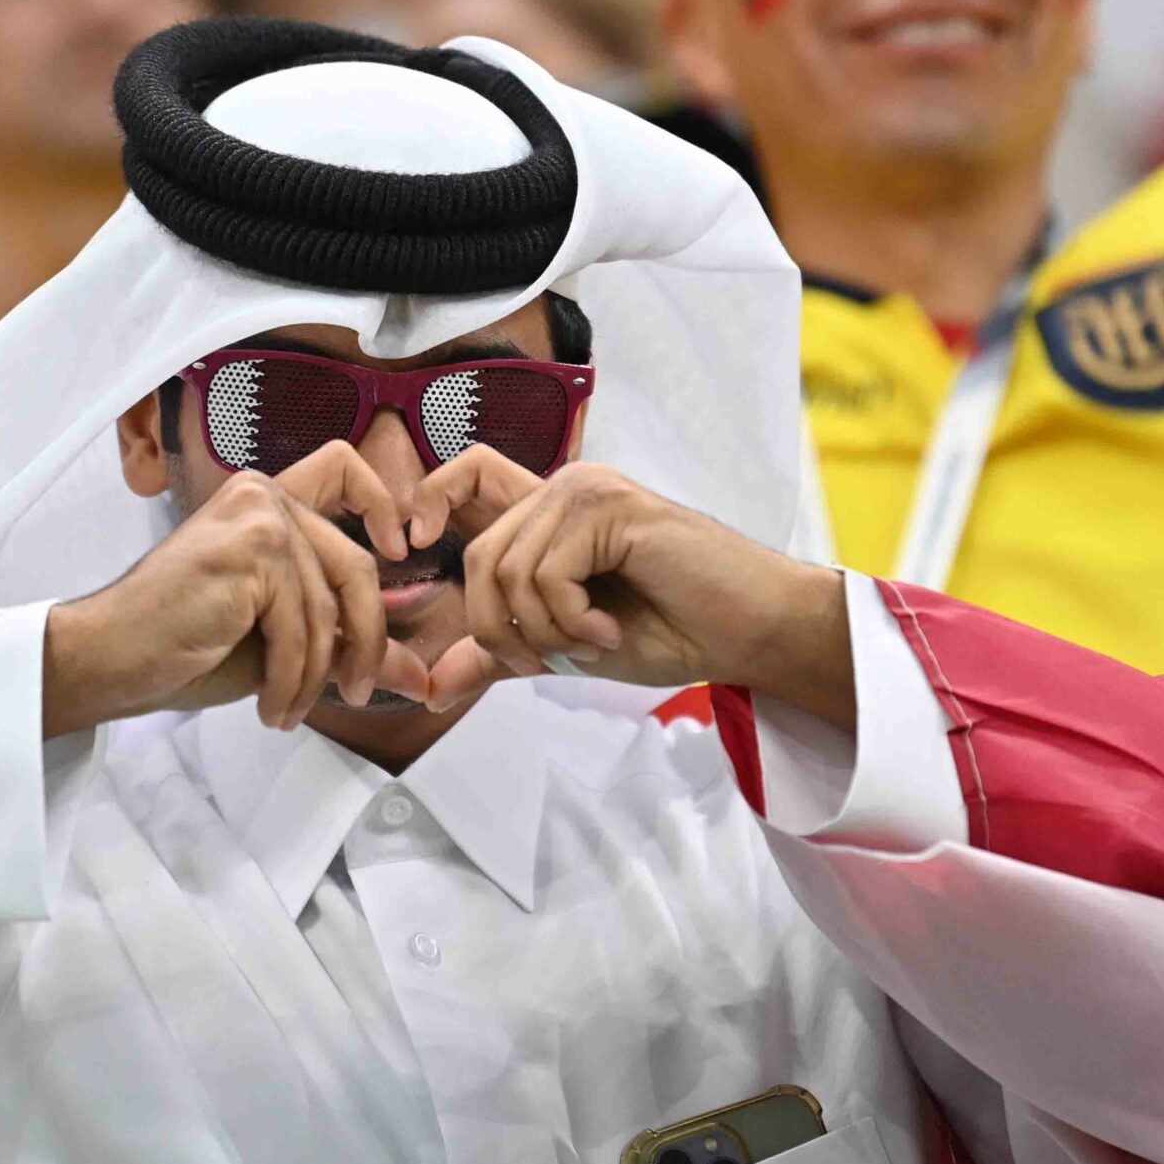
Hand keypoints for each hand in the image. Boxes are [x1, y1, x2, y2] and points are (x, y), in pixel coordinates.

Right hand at [44, 443, 430, 733]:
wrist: (111, 658)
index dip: (383, 502)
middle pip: (356, 565)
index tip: (402, 552)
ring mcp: (256, 518)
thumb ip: (350, 645)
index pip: (342, 467)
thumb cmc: (181, 645)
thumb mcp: (283, 644)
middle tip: (354, 692)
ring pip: (328, 608)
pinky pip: (300, 629)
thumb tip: (424, 675)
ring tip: (288, 710)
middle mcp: (261, 496)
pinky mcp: (249, 552)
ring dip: (314, 676)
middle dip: (364, 640)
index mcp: (264, 501)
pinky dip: (291, 680)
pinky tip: (271, 707)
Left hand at [412, 449, 849, 720]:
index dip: (427, 500)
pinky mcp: (613, 508)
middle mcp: (564, 487)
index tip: (416, 547)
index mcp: (549, 511)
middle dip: (495, 627)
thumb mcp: (565, 646)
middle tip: (542, 660)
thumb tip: (431, 689)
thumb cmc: (670, 630)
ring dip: (544, 632)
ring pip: (509, 570)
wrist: (747, 633)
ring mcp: (589, 491)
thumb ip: (501, 654)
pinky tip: (611, 631)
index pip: (465, 474)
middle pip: (478, 555)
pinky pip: (549, 575)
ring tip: (592, 642)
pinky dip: (572, 622)